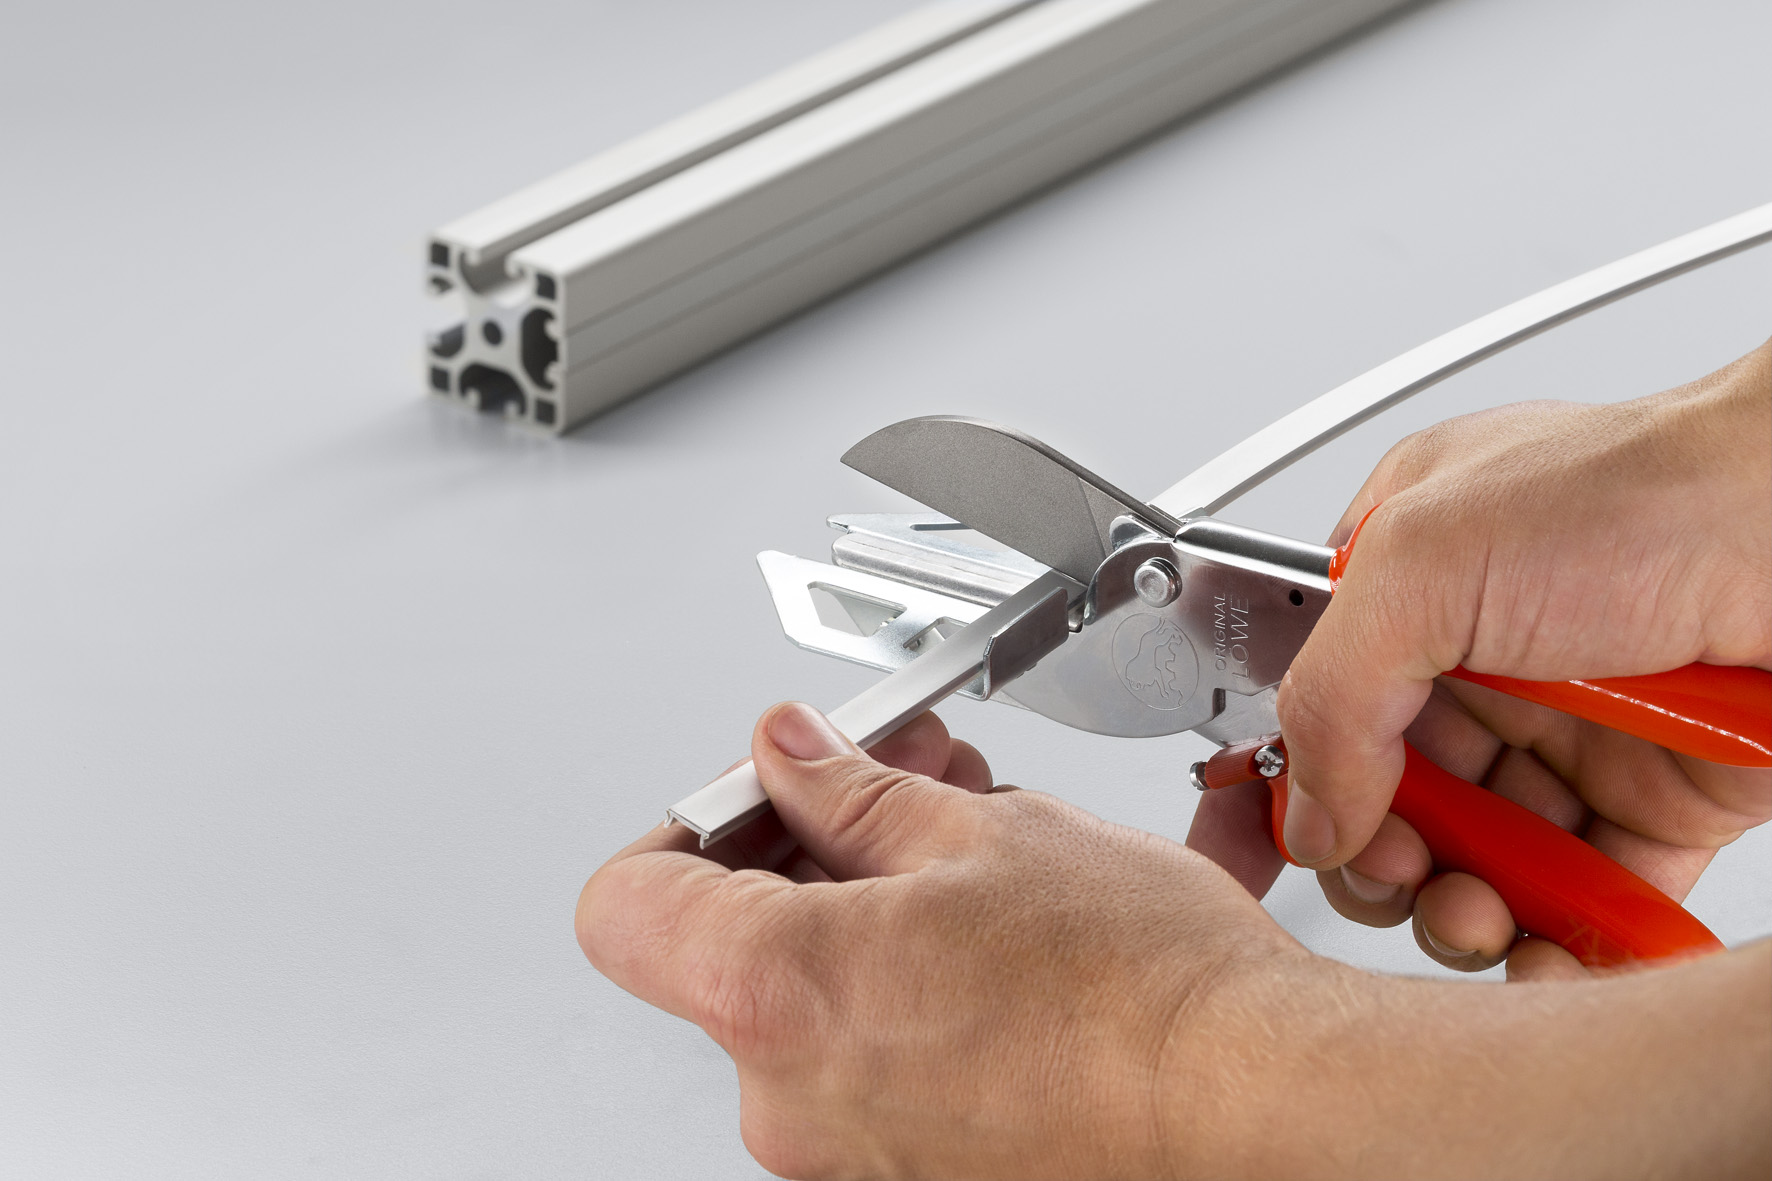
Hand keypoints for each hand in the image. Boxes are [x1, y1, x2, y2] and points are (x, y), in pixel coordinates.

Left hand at [580, 705, 1771, 1177]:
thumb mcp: (986, 834)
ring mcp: (847, 1151)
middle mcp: (790, 1094)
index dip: (686, 823)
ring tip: (964, 848)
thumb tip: (791, 753)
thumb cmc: (1145, 992)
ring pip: (807, 996)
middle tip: (885, 783)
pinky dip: (904, 984)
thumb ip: (854, 790)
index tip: (750, 791)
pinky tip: (986, 933)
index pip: (628, 901)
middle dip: (804, 844)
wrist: (1258, 1106)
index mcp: (779, 990)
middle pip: (725, 942)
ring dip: (865, 908)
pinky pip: (867, 1058)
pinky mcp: (910, 1170)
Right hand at [1194, 341, 1771, 977]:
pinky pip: (1582, 900)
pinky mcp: (1653, 803)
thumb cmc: (1649, 492)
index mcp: (1410, 585)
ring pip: (1478, 861)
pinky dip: (1553, 946)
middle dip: (1381, 860)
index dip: (1303, 783)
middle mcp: (1483, 663)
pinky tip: (1535, 957)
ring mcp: (1567, 735)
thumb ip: (1332, 689)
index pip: (1322, 706)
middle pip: (1392, 801)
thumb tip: (1309, 814)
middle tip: (1398, 876)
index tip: (1309, 834)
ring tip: (1473, 917)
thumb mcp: (1425, 564)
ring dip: (1458, 912)